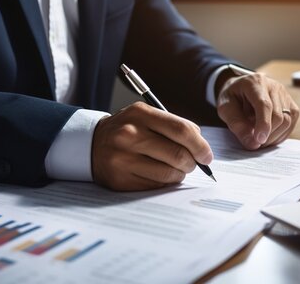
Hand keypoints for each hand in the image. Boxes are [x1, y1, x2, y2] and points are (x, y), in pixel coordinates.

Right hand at [91, 102, 212, 190]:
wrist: (92, 144)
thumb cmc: (128, 131)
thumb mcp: (146, 117)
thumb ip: (174, 126)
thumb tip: (202, 148)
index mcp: (140, 114)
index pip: (182, 130)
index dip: (200, 145)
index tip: (207, 155)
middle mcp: (130, 135)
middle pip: (178, 154)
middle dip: (192, 163)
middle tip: (193, 164)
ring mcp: (123, 158)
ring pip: (169, 174)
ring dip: (180, 174)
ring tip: (176, 170)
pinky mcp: (120, 179)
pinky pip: (156, 186)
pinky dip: (165, 183)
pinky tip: (160, 175)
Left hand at [216, 73, 298, 149]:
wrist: (240, 88)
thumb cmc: (232, 97)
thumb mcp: (225, 108)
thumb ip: (236, 124)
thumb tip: (253, 144)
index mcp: (254, 83)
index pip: (264, 105)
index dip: (263, 124)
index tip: (259, 140)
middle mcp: (273, 86)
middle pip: (278, 115)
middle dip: (267, 134)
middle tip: (254, 143)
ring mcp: (285, 95)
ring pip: (287, 121)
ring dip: (274, 136)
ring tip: (260, 139)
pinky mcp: (291, 104)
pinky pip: (291, 123)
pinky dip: (281, 134)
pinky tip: (269, 136)